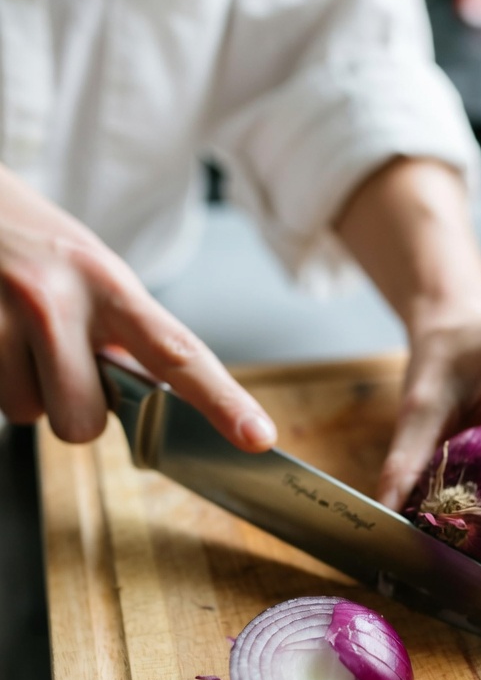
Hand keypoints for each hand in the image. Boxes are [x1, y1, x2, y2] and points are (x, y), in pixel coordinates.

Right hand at [0, 165, 275, 448]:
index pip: (176, 353)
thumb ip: (127, 334)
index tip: (256, 436)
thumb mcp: (94, 273)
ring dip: (28, 391)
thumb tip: (159, 398)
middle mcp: (56, 299)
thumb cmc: (36, 243)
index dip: (221, 400)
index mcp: (107, 284)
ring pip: (29, 415)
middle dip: (74, 406)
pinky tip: (0, 341)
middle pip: (83, 421)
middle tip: (60, 361)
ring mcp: (2, 317)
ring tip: (19, 337)